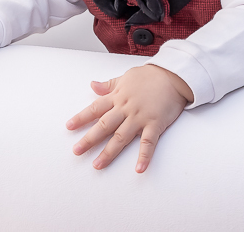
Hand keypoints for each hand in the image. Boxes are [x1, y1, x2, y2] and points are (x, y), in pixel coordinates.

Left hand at [65, 64, 192, 172]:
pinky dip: (144, 156)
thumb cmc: (150, 76)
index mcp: (118, 97)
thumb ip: (108, 84)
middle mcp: (126, 108)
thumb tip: (92, 85)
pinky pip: (148, 142)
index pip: (95, 108)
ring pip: (121, 137)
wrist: (174, 75)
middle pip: (104, 125)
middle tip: (77, 151)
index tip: (69, 127)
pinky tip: (139, 168)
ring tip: (97, 165)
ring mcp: (140, 117)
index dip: (81, 118)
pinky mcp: (155, 124)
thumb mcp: (125, 77)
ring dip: (109, 152)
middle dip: (89, 139)